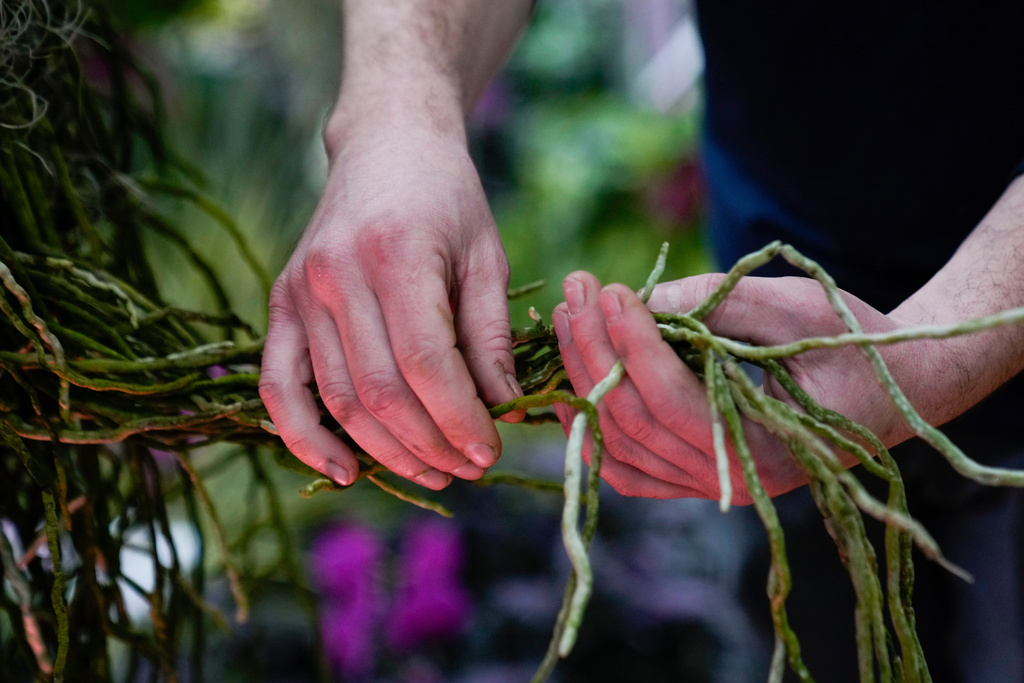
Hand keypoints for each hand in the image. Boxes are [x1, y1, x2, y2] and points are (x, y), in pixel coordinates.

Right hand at [260, 123, 522, 489]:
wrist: (387, 145)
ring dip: (385, 452)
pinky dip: (305, 437)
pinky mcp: (282, 303)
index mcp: (397, 255)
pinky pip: (279, 386)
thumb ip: (490, 336)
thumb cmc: (448, 199)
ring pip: (337, 400)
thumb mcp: (485, 258)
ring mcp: (300, 291)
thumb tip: (503, 411)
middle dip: (430, 445)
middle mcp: (337, 275)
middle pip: (380, 393)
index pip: (426, 364)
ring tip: (432, 473)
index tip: (491, 452)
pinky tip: (343, 471)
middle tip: (469, 468)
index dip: (460, 419)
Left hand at [551, 271, 914, 501]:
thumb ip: (720, 305)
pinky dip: (592, 431)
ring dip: (583, 380)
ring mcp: (709, 484)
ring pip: (620, 444)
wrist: (890, 387)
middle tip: (577, 289)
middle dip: (594, 350)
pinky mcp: (696, 476)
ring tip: (566, 318)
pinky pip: (628, 467)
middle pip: (633, 421)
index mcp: (766, 448)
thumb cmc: (853, 342)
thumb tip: (641, 301)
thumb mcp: (795, 309)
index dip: (633, 345)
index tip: (611, 289)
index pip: (672, 401)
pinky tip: (568, 386)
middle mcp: (730, 480)